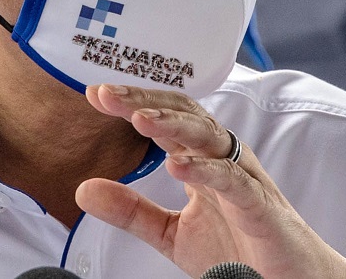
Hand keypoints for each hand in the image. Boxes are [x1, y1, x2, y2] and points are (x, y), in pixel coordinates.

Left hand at [75, 84, 345, 278]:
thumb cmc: (240, 251)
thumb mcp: (172, 233)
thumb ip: (131, 210)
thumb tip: (83, 190)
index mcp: (203, 160)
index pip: (167, 117)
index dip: (134, 102)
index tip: (95, 94)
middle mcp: (224, 160)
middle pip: (185, 115)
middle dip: (146, 101)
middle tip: (107, 94)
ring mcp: (245, 180)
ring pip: (210, 138)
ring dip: (174, 125)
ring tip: (139, 119)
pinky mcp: (262, 208)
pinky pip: (234, 182)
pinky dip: (206, 170)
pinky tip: (178, 165)